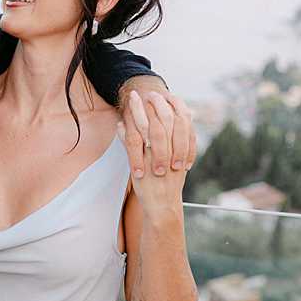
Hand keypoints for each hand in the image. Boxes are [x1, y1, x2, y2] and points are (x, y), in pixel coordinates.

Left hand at [118, 89, 196, 207]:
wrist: (163, 208)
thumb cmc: (169, 186)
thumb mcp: (177, 163)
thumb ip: (177, 144)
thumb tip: (180, 127)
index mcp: (179, 151)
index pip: (179, 122)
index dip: (172, 106)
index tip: (165, 93)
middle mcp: (169, 154)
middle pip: (163, 122)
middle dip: (156, 105)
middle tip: (149, 92)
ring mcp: (155, 161)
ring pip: (147, 131)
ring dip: (139, 114)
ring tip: (133, 99)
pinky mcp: (142, 169)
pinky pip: (133, 147)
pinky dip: (126, 134)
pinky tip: (120, 124)